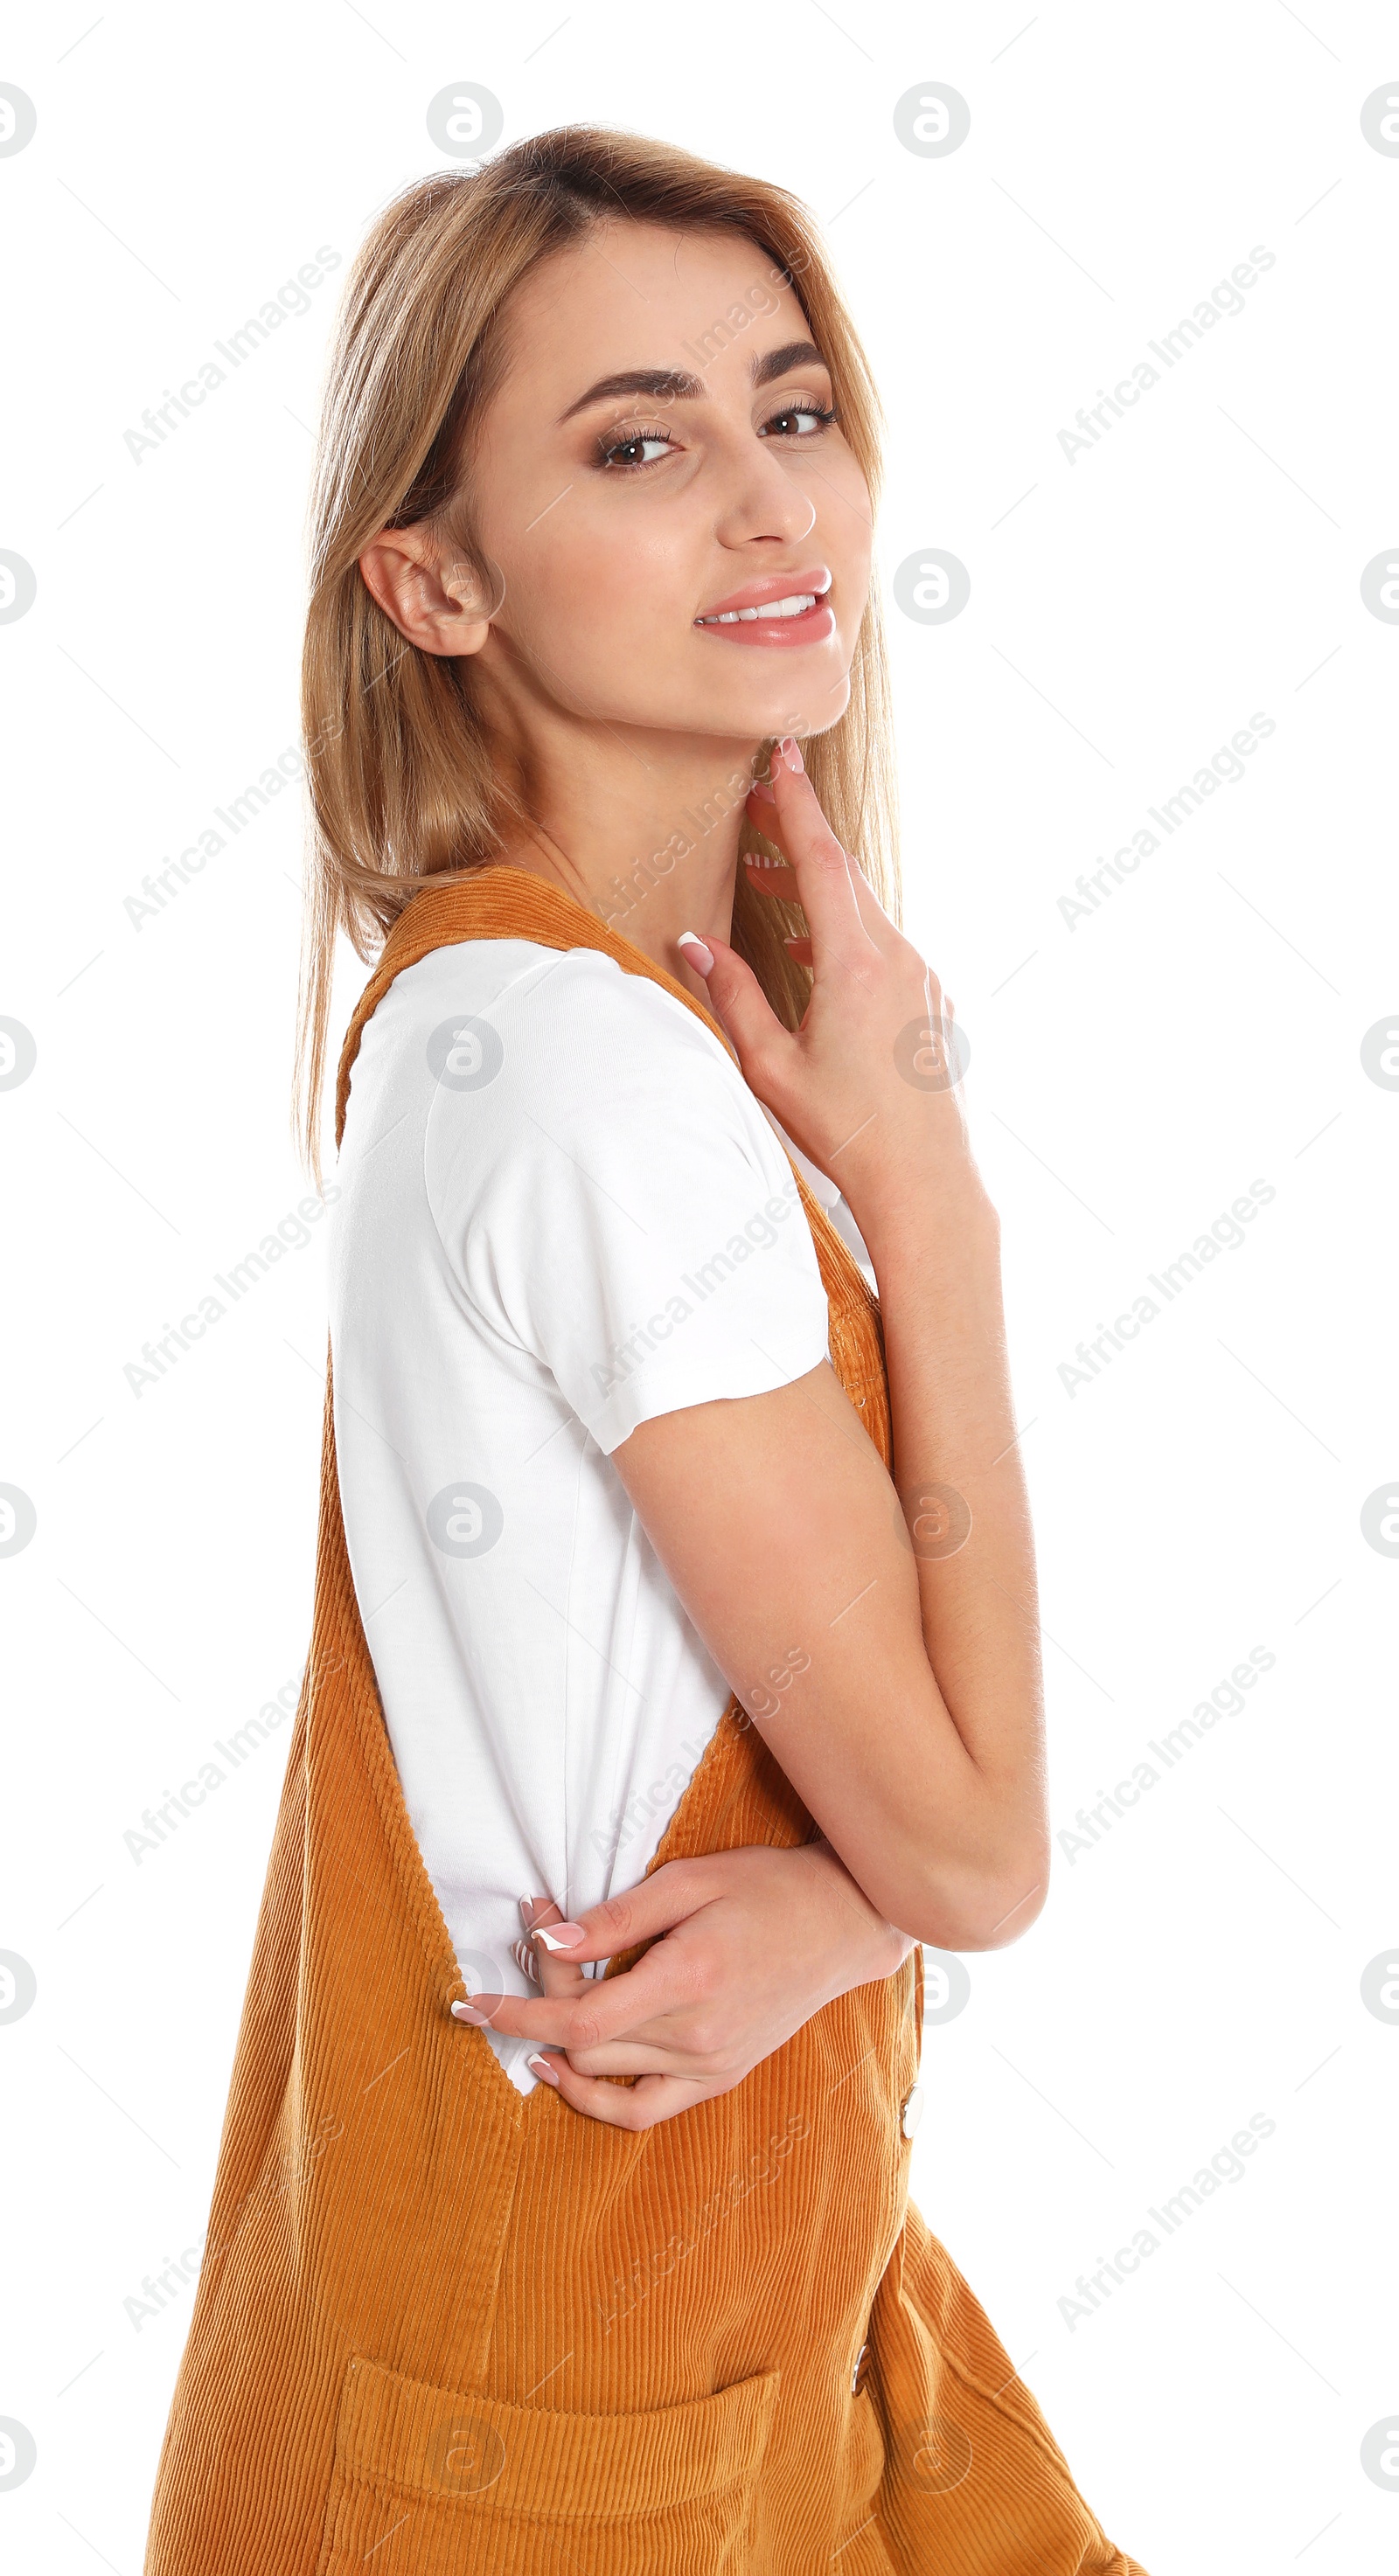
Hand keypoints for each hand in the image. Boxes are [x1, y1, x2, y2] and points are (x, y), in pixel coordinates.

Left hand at [455, 1842, 913, 2129]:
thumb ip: (616, 1918)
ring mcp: (711, 2064)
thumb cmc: (768, 1887)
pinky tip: (568, 2068)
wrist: (843, 1923)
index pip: (579, 2018)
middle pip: (584, 2042)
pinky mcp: (719, 2077)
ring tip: (543, 1996)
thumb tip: (548, 1941)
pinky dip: (597, 2098)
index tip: (468, 1998)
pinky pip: (643, 2110)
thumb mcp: (690, 1881)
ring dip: (559, 2041)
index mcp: (689, 1979)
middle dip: (539, 1998)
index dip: (515, 2011)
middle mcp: (698, 2034)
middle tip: (537, 1935)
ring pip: (604, 2075)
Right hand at [684, 736, 987, 1238]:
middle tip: (751, 804)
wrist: (925, 1179)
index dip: (796, 804)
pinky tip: (809, 948)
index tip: (782, 755)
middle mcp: (897, 959)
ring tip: (761, 878)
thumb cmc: (847, 1131)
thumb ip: (732, 995)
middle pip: (843, 874)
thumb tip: (693, 944)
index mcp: (854, 966)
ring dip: (813, 886)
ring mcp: (921, 978)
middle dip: (795, 834)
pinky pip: (881, 943)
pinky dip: (841, 927)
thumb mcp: (770, 1066)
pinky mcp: (929, 1001)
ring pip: (863, 908)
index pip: (822, 861)